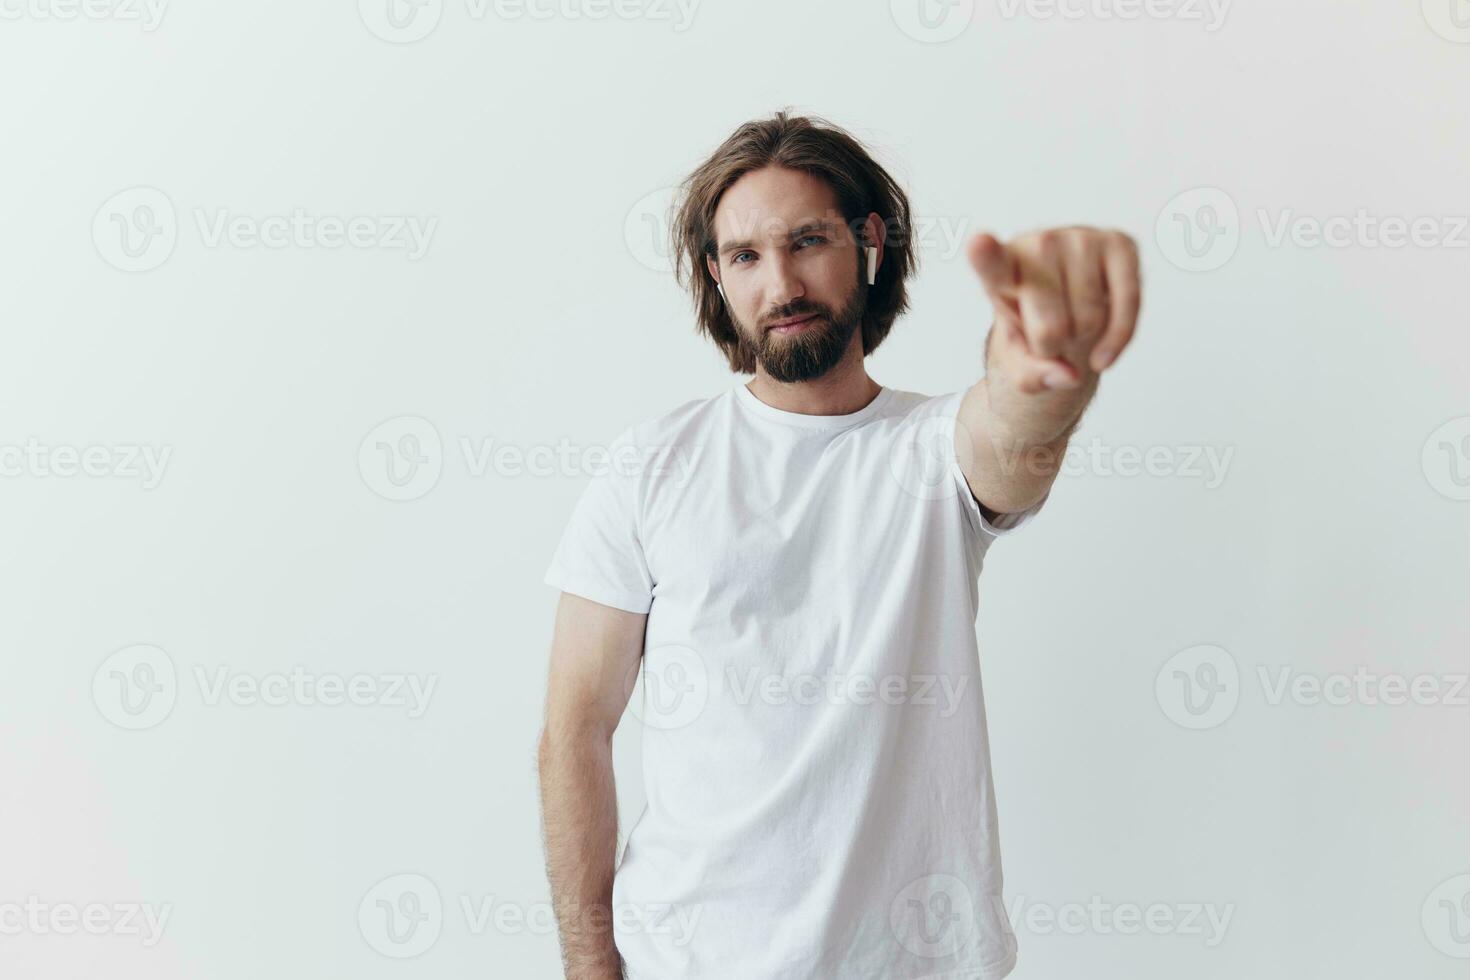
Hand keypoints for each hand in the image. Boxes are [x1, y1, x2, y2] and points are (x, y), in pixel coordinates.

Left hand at [967, 226, 1140, 393]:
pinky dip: (1118, 338)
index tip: (979, 244)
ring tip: (1071, 320)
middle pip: (1051, 327)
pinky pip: (1128, 303)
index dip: (986, 255)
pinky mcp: (1119, 244)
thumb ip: (1030, 377)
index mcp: (1001, 267)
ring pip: (1089, 320)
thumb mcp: (1018, 360)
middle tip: (1048, 334)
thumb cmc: (1034, 325)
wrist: (1064, 305)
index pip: (992, 264)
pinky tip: (1102, 354)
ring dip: (1083, 338)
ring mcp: (1080, 238)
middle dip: (1053, 348)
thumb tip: (1069, 375)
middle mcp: (1039, 244)